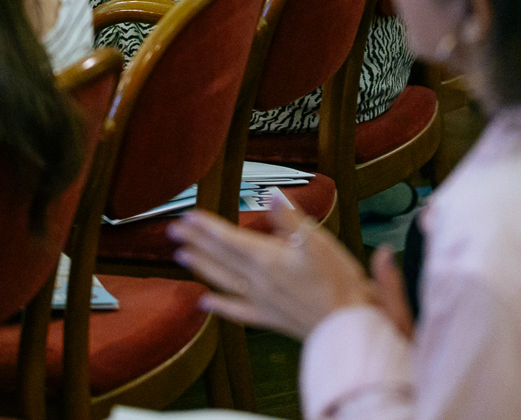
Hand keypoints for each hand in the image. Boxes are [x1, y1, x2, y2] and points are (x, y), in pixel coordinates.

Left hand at [168, 206, 377, 339]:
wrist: (347, 324)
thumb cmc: (337, 280)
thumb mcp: (319, 242)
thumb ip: (291, 219)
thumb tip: (272, 195)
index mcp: (268, 258)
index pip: (230, 239)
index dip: (208, 227)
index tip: (188, 216)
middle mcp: (258, 280)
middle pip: (221, 258)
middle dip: (196, 242)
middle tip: (173, 230)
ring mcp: (261, 301)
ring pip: (223, 282)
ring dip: (201, 267)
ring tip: (181, 257)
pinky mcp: (269, 318)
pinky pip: (237, 312)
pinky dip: (220, 306)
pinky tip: (204, 302)